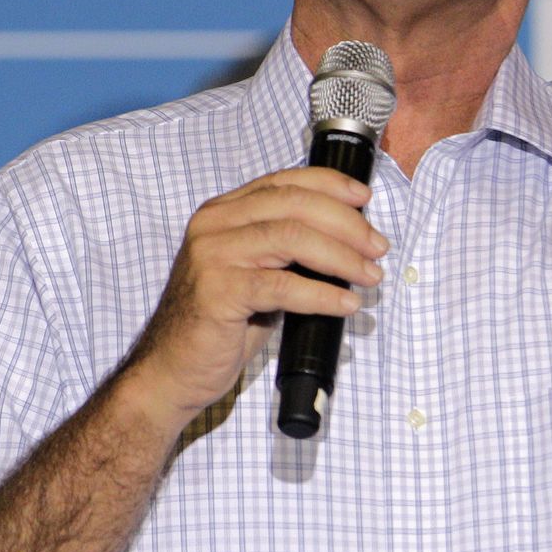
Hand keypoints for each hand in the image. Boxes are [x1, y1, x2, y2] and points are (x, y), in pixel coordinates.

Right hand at [128, 167, 387, 421]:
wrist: (173, 370)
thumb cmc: (221, 324)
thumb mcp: (257, 273)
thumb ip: (289, 249)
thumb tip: (350, 240)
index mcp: (223, 212)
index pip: (284, 181)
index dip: (330, 185)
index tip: (365, 199)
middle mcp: (214, 224)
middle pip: (294, 205)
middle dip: (346, 223)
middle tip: (378, 247)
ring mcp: (212, 256)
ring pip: (292, 238)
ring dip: (341, 256)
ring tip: (370, 276)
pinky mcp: (217, 292)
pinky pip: (282, 286)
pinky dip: (322, 294)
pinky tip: (346, 305)